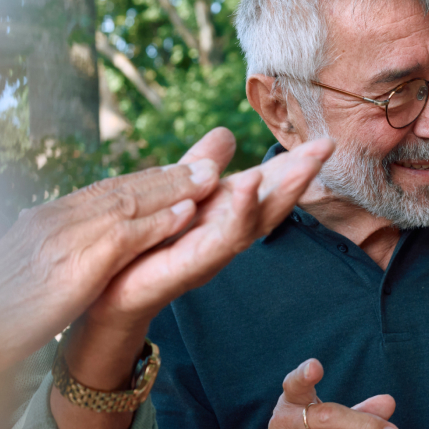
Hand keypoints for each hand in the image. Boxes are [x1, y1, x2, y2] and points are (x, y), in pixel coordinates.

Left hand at [0, 128, 333, 368]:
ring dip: (280, 195)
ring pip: (255, 222)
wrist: (103, 293)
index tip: (323, 142)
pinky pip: (219, 240)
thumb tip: (227, 134)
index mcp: (219, 214)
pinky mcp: (187, 267)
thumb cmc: (141, 247)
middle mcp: (222, 235)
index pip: (264, 186)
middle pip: (269, 204)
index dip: (292, 165)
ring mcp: (209, 253)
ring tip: (301, 167)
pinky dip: (238, 215)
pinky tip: (249, 188)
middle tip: (325, 149)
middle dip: (298, 177)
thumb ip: (200, 165)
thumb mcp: (175, 193)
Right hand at [0, 133, 222, 369]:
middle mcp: (54, 219)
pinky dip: (159, 222)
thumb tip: (55, 252)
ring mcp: (64, 237)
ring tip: (209, 177)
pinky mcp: (76, 263)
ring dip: (174, 188)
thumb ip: (45, 254)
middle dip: (167, 175)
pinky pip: (127, 235)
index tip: (175, 171)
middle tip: (207, 162)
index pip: (102, 192)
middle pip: (120, 188)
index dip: (143, 180)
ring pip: (130, 202)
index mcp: (43, 220)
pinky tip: (187, 215)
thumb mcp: (21, 273)